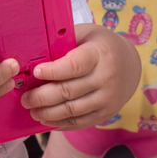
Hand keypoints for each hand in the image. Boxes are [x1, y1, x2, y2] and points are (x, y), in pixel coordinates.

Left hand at [20, 25, 139, 130]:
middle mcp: (106, 78)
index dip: (53, 71)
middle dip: (42, 96)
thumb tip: (35, 53)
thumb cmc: (100, 46)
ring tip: (33, 110)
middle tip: (26, 98)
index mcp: (99, 55)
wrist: (130, 65)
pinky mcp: (106, 113)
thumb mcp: (86, 34)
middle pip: (68, 91)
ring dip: (48, 113)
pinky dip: (60, 124)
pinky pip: (80, 123)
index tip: (35, 72)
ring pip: (72, 110)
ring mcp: (107, 99)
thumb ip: (64, 41)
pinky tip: (47, 120)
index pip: (74, 66)